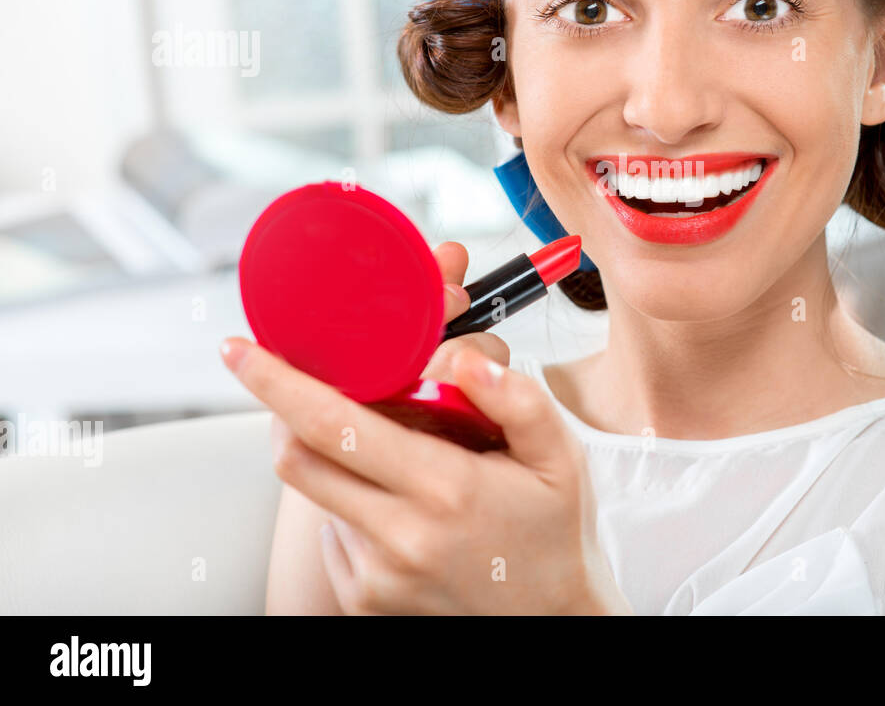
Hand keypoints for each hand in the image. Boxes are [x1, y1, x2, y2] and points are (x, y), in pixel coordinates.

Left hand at [220, 241, 632, 614]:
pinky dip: (354, 506)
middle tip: (312, 387)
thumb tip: (459, 356)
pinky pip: (334, 532)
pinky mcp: (365, 598)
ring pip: (319, 492)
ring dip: (338, 460)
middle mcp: (401, 535)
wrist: (551, 619)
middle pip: (297, 458)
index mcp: (446, 488)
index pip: (333, 425)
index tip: (239, 350)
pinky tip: (406, 509)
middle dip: (286, 412)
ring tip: (403, 463)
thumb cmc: (554, 531)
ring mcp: (377, 573)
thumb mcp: (559, 456)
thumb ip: (515, 397)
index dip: (276, 383)